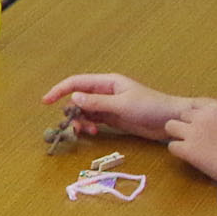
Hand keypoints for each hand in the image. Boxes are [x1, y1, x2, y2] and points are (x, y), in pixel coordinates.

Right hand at [39, 73, 195, 141]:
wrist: (171, 120)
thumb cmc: (150, 107)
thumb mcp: (122, 105)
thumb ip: (97, 102)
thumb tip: (74, 98)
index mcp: (107, 82)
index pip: (76, 83)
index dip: (59, 90)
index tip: (45, 101)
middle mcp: (105, 92)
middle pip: (78, 99)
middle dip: (72, 112)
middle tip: (74, 125)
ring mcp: (108, 106)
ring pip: (84, 112)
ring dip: (82, 121)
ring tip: (89, 131)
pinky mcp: (113, 118)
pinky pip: (93, 120)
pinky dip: (89, 126)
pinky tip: (94, 133)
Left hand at [163, 99, 216, 180]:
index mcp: (216, 108)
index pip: (196, 106)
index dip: (196, 117)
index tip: (201, 126)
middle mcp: (202, 117)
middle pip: (182, 115)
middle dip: (186, 125)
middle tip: (195, 138)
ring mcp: (194, 132)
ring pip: (171, 126)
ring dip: (177, 135)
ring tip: (189, 146)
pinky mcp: (188, 149)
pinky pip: (172, 146)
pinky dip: (179, 152)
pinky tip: (190, 157)